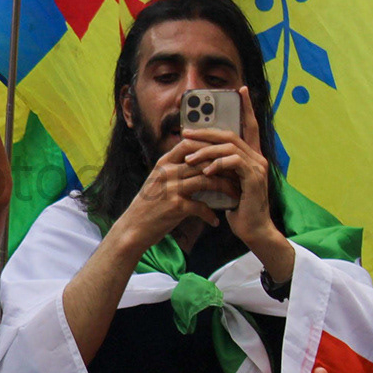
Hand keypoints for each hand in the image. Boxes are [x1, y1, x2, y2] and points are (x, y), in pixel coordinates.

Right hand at [111, 137, 233, 255]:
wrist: (132, 229)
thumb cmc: (147, 206)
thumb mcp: (157, 181)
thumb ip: (175, 169)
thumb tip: (199, 162)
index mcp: (163, 163)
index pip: (190, 143)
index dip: (211, 146)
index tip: (226, 154)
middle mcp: (167, 172)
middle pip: (204, 161)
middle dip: (226, 168)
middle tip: (240, 175)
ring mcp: (170, 188)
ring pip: (207, 180)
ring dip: (226, 188)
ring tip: (236, 195)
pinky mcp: (174, 206)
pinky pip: (201, 206)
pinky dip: (210, 215)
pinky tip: (215, 221)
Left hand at [181, 90, 290, 276]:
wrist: (252, 229)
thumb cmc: (236, 207)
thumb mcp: (225, 182)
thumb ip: (219, 166)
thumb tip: (199, 154)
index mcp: (251, 156)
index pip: (250, 126)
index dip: (246, 107)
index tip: (241, 89)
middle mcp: (258, 158)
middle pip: (232, 134)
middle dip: (208, 132)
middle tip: (186, 133)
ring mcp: (258, 167)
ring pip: (231, 147)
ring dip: (206, 151)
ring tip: (188, 158)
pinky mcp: (254, 179)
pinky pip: (234, 163)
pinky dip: (217, 164)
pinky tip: (205, 171)